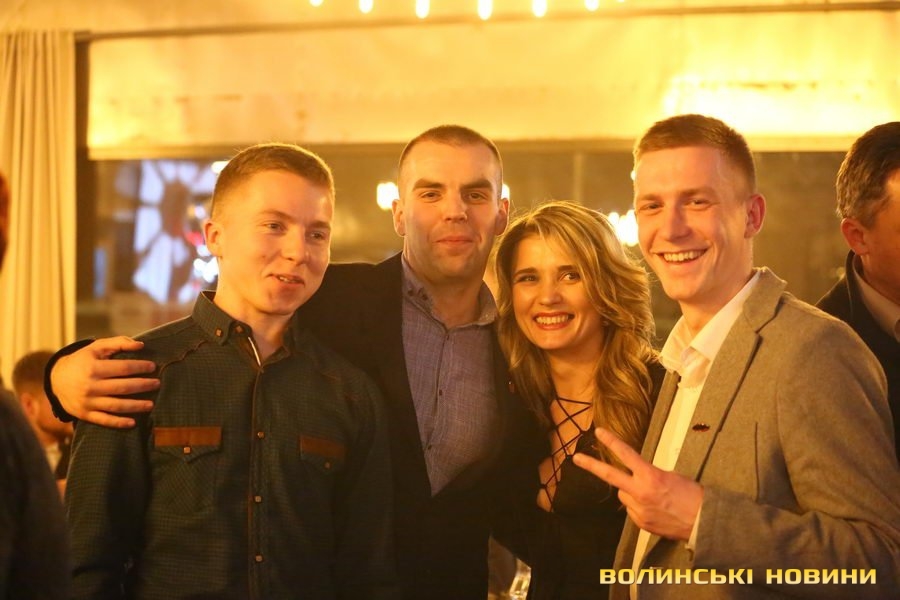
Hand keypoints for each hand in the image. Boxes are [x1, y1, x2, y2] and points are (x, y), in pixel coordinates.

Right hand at [51, 337, 158, 427]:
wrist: (56, 379)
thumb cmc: (83, 361)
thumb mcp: (96, 347)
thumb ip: (118, 343)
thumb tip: (141, 345)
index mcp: (93, 368)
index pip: (123, 368)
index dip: (140, 367)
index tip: (153, 367)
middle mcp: (90, 386)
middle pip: (123, 387)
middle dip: (143, 385)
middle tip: (157, 383)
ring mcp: (87, 402)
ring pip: (116, 405)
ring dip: (136, 406)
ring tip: (151, 404)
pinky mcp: (85, 414)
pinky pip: (104, 420)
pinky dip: (119, 422)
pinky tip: (133, 422)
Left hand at [573, 427, 702, 541]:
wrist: (704, 522)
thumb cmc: (692, 495)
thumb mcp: (671, 476)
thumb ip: (649, 475)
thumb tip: (638, 477)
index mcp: (650, 476)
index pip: (626, 455)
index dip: (611, 442)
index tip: (599, 432)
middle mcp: (640, 492)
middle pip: (610, 476)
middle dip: (591, 466)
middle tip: (576, 459)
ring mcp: (639, 510)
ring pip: (624, 495)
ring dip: (631, 492)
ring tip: (652, 497)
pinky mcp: (641, 524)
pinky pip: (633, 511)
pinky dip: (639, 507)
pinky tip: (655, 509)